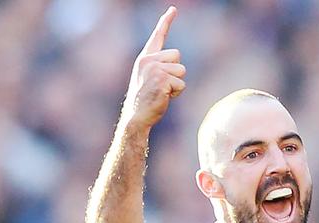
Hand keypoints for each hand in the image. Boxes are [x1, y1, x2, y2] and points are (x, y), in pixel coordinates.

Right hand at [122, 6, 185, 127]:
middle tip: (162, 85)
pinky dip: (177, 93)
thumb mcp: (150, 79)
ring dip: (177, 84)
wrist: (136, 116)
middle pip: (177, 56)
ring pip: (182, 71)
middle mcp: (148, 60)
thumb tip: (177, 63)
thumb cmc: (145, 100)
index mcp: (145, 58)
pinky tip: (164, 97)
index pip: (158, 36)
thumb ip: (161, 67)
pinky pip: (181, 84)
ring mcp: (155, 69)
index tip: (174, 9)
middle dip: (175, 71)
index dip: (166, 22)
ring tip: (162, 92)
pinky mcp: (162, 79)